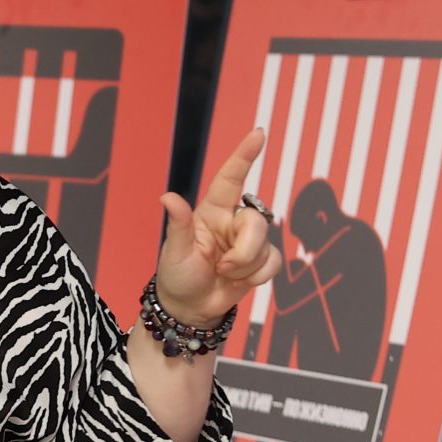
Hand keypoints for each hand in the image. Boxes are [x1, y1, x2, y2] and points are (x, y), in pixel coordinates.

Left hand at [156, 127, 284, 326]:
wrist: (190, 307)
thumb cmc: (177, 275)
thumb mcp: (175, 251)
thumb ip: (178, 224)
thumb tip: (167, 196)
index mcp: (211, 211)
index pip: (230, 178)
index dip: (244, 155)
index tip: (258, 133)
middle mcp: (232, 221)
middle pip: (257, 222)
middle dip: (244, 250)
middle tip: (222, 267)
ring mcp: (247, 240)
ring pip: (266, 245)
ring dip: (246, 267)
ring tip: (224, 274)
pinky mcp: (260, 260)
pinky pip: (274, 262)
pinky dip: (258, 276)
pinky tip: (241, 281)